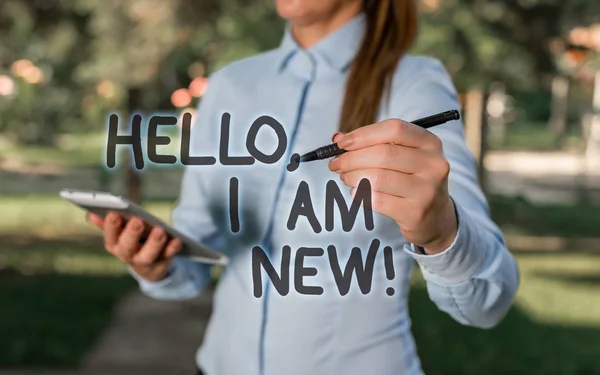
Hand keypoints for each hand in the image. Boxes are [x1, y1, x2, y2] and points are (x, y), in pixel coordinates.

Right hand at [87, 212, 181, 280]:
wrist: (150, 266)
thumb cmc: (133, 241)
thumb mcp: (121, 232)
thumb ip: (108, 223)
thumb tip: (91, 215)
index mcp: (114, 245)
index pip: (110, 237)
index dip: (111, 226)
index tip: (114, 212)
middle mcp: (127, 256)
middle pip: (127, 247)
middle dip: (131, 234)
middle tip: (138, 220)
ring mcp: (145, 263)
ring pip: (148, 256)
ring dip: (153, 243)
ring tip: (160, 230)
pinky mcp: (161, 265)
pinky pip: (168, 257)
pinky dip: (172, 249)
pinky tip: (177, 239)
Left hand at [328, 119, 457, 253]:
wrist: (436, 217)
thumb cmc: (412, 180)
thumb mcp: (402, 156)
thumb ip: (372, 143)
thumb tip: (338, 138)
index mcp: (430, 143)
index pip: (394, 129)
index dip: (364, 134)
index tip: (342, 143)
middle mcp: (433, 165)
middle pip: (383, 154)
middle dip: (351, 158)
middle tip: (336, 164)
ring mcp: (426, 190)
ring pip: (377, 178)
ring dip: (352, 176)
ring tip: (346, 178)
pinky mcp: (414, 212)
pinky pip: (376, 200)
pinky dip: (359, 194)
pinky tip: (357, 192)